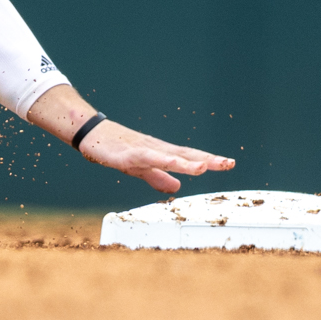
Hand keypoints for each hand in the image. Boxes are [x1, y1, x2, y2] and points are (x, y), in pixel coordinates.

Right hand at [80, 120, 234, 193]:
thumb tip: (178, 186)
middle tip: (229, 163)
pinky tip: (174, 163)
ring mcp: (144, 149)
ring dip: (188, 162)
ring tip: (206, 167)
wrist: (91, 133)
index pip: (189, 157)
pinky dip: (163, 160)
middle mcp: (157, 149)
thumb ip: (158, 177)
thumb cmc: (115, 149)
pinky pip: (149, 158)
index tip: (228, 163)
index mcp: (161, 153)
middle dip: (207, 159)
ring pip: (170, 156)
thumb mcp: (140, 169)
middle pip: (186, 155)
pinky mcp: (129, 153)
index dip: (209, 160)